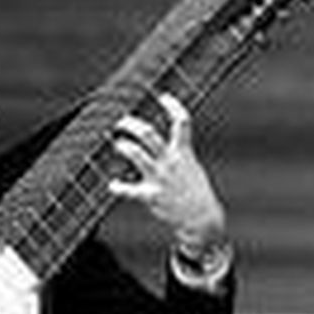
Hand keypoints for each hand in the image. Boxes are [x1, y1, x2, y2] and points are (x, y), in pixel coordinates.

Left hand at [109, 93, 228, 259]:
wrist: (201, 217)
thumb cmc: (194, 189)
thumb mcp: (191, 166)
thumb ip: (177, 152)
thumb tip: (161, 140)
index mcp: (183, 152)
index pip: (181, 122)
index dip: (173, 106)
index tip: (163, 96)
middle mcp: (170, 161)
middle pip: (149, 134)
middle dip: (132, 124)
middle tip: (122, 121)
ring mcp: (160, 178)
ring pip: (137, 154)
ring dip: (124, 146)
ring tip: (119, 144)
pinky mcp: (152, 196)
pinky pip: (130, 190)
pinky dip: (119, 187)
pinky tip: (112, 185)